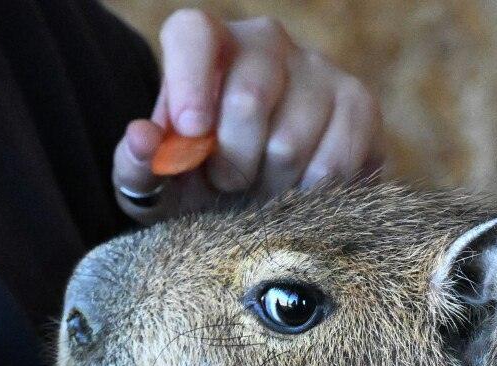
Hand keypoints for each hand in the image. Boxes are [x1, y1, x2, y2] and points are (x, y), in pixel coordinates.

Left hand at [113, 10, 380, 222]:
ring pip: (291, 141)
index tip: (191, 132)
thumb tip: (143, 139)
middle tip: (228, 183)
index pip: (194, 34)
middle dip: (231, 162)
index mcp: (206, 45)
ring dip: (270, 187)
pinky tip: (299, 192)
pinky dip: (310, 195)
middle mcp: (265, 41)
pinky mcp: (359, 103)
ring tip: (263, 188)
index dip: (190, 81)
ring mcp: (318, 67)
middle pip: (249, 98)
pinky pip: (335, 162)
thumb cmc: (199, 184)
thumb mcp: (156, 184)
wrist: (265, 201)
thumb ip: (137, 164)